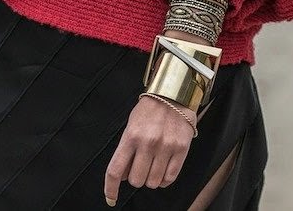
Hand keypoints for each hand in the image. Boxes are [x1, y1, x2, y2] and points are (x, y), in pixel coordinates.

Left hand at [104, 29, 206, 206]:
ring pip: (153, 182)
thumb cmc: (150, 109)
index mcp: (131, 136)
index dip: (111, 188)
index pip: (116, 170)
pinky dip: (164, 180)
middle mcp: (148, 143)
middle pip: (136, 180)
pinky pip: (170, 177)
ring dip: (151, 179)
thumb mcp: (131, 125)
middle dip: (135, 178)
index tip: (111, 198)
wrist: (173, 94)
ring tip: (152, 166)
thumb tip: (122, 175)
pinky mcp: (181, 149)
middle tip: (139, 168)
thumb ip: (126, 150)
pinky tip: (163, 170)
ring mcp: (165, 147)